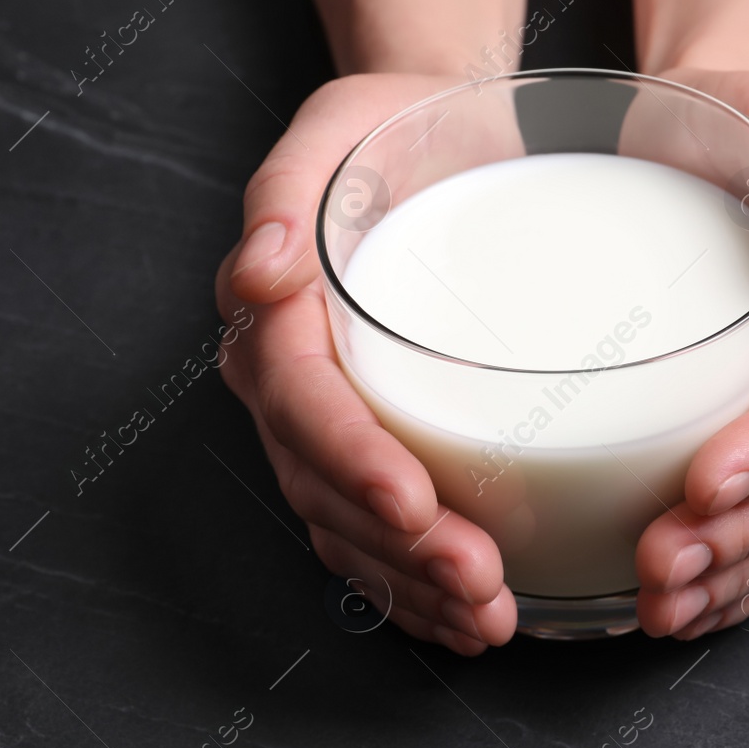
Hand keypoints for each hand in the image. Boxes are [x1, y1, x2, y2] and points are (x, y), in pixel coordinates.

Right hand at [218, 73, 518, 654]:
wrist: (432, 145)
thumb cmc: (389, 132)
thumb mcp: (339, 126)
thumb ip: (286, 191)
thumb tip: (260, 273)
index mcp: (273, 317)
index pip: (301, 401)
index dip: (352, 458)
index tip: (414, 503)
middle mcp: (288, 385)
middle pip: (324, 484)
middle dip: (397, 549)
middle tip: (479, 586)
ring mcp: (326, 425)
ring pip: (347, 527)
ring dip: (412, 586)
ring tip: (488, 621)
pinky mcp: (370, 446)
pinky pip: (373, 533)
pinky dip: (415, 583)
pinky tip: (466, 615)